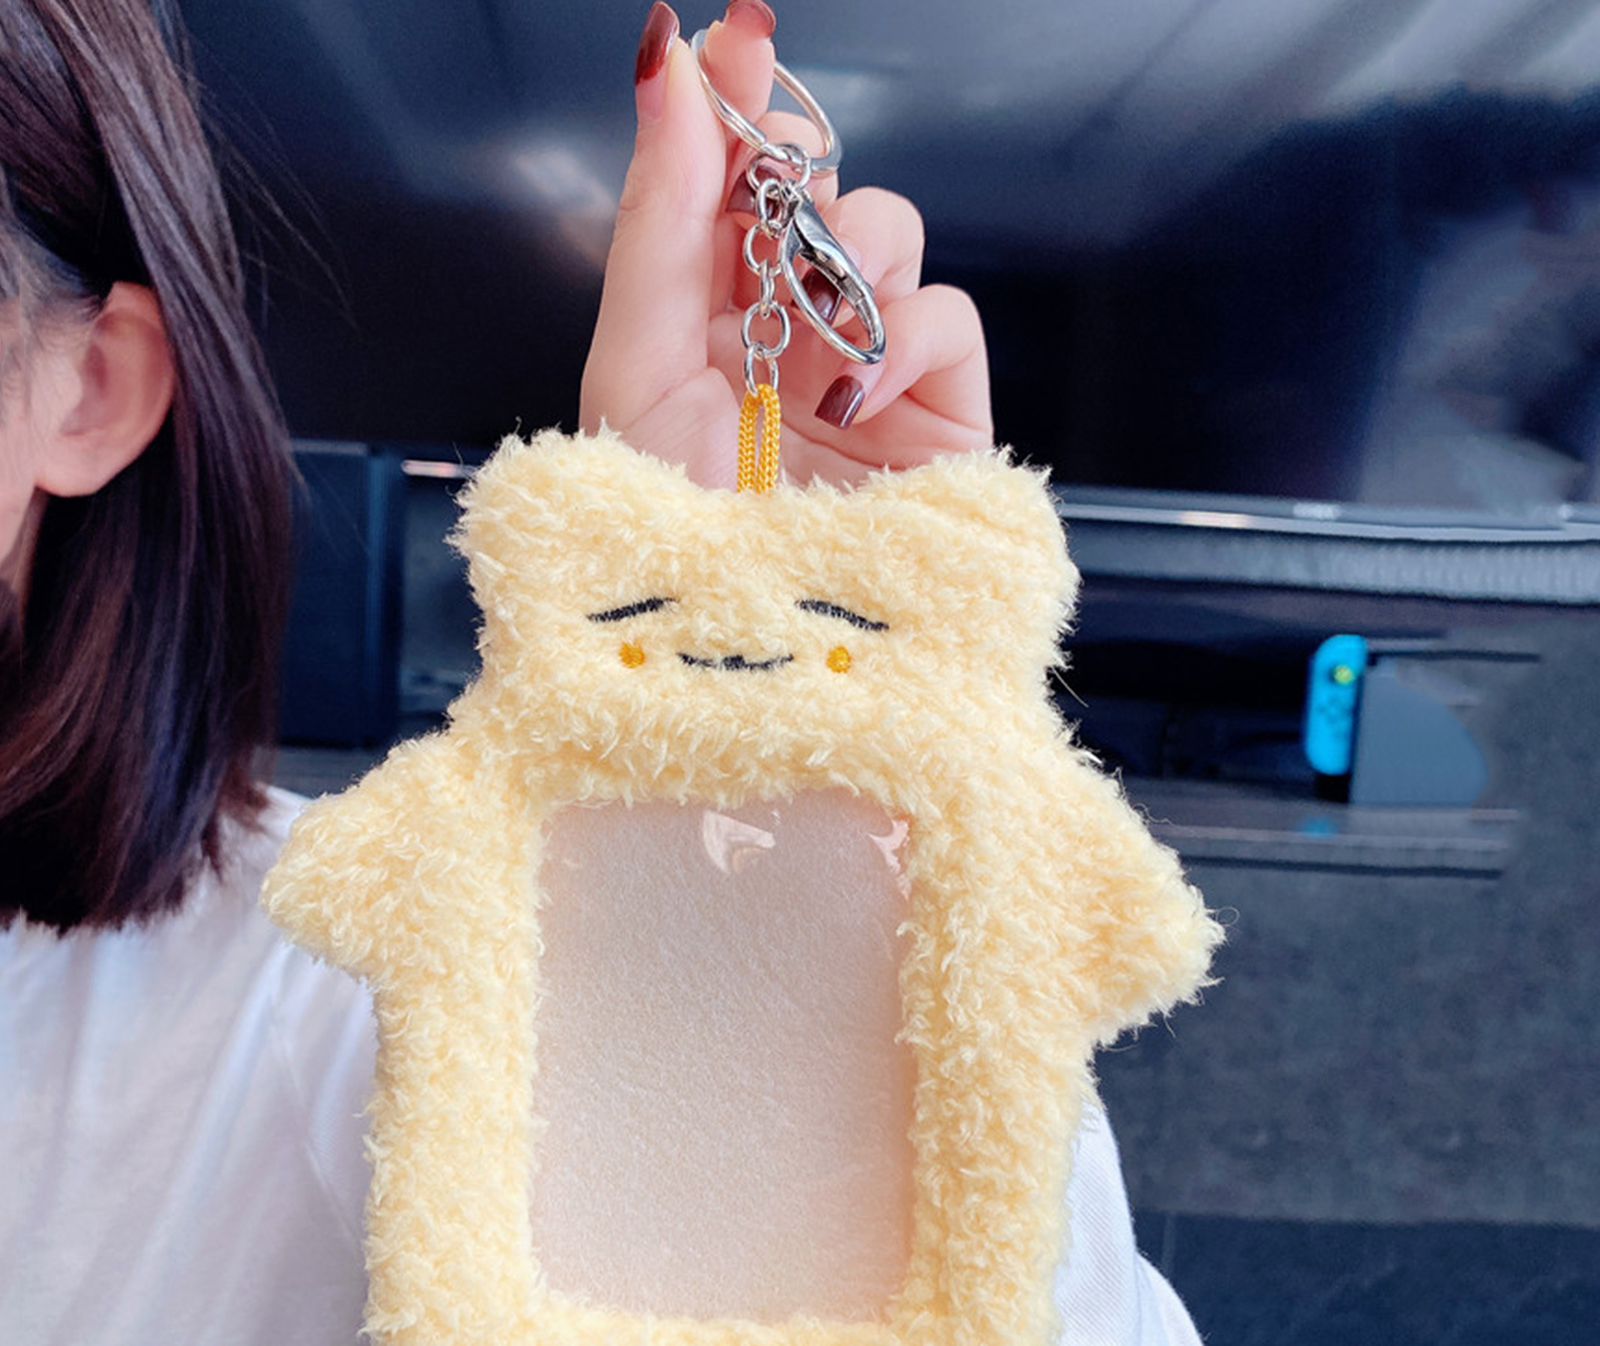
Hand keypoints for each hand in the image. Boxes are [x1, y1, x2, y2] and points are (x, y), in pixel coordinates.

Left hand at [582, 1, 992, 489]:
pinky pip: (947, 316)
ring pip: (889, 235)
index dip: (736, 107)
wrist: (743, 659)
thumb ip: (661, 214)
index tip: (737, 40)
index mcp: (700, 324)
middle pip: (814, 194)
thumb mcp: (637, 364)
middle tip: (775, 202)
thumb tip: (670, 64)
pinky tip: (849, 392)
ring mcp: (867, 377)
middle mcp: (784, 340)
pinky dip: (904, 334)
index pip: (728, 187)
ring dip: (851, 252)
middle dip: (795, 182)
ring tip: (812, 329)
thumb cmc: (669, 533)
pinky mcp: (938, 422)